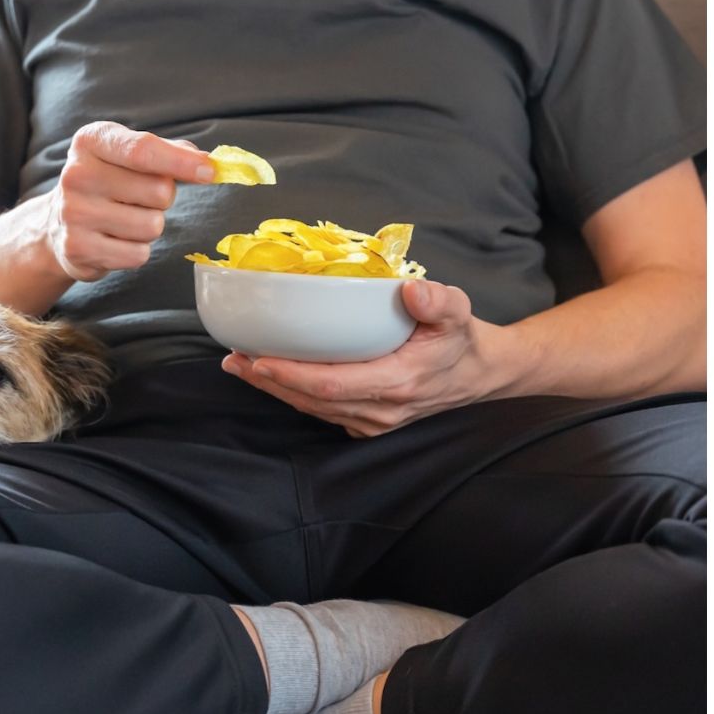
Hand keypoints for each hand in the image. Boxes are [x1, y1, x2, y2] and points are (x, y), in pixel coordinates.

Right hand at [42, 122, 217, 282]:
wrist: (58, 222)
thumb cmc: (107, 182)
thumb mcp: (129, 155)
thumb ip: (169, 152)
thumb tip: (207, 162)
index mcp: (91, 141)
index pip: (143, 150)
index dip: (181, 163)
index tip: (209, 171)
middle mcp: (76, 174)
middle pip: (158, 191)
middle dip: (162, 198)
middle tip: (140, 198)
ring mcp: (73, 213)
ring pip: (151, 226)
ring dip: (150, 226)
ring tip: (125, 219)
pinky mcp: (77, 249)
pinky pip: (137, 254)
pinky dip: (136, 251)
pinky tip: (115, 240)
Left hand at [223, 281, 501, 436]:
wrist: (479, 374)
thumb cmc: (461, 339)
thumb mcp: (458, 311)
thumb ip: (438, 300)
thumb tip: (411, 291)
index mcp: (399, 382)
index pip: (332, 385)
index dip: (291, 375)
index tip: (258, 359)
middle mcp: (382, 409)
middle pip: (311, 400)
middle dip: (269, 381)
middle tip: (234, 358)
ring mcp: (373, 421)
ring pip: (312, 409)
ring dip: (274, 389)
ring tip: (240, 365)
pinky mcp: (367, 422)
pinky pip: (322, 411)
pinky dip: (293, 394)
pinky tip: (271, 375)